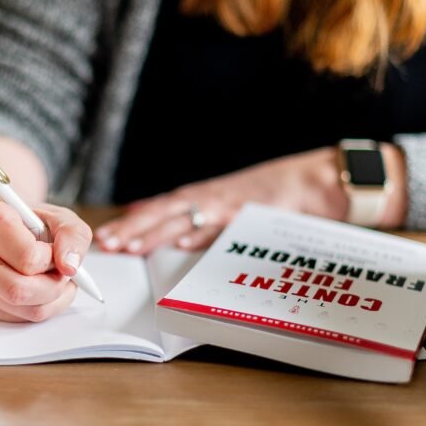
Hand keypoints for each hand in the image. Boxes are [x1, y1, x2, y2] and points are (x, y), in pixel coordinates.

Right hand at [0, 199, 92, 321]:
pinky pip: (18, 317)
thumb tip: (69, 266)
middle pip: (17, 289)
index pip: (26, 256)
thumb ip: (72, 235)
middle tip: (62, 274)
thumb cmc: (34, 223)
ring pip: (19, 307)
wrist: (12, 231)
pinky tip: (44, 289)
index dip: (50, 258)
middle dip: (52, 286)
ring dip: (51, 299)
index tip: (53, 250)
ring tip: (57, 279)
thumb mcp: (61, 218)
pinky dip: (42, 307)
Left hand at [95, 144, 406, 254]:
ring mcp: (230, 204)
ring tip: (128, 245)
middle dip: (133, 229)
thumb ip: (209, 224)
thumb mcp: (237, 209)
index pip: (163, 209)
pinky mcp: (251, 212)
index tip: (109, 236)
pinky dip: (201, 232)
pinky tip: (180, 241)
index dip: (135, 223)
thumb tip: (179, 239)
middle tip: (105, 243)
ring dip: (155, 232)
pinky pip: (222, 224)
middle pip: (164, 213)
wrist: (319, 180)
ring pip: (184, 218)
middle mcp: (213, 197)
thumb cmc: (280, 199)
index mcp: (208, 197)